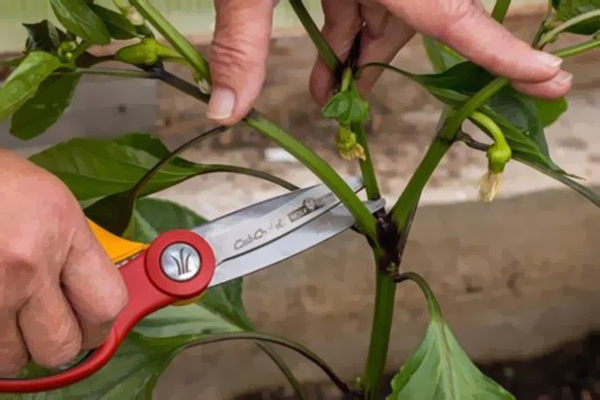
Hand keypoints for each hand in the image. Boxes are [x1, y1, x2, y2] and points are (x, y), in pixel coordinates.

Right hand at [0, 149, 126, 374]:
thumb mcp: (51, 204)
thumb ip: (73, 253)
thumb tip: (88, 302)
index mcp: (63, 230)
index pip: (106, 305)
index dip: (100, 326)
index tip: (89, 328)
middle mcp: (27, 263)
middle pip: (61, 346)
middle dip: (54, 345)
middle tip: (43, 328)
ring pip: (12, 359)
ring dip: (11, 346)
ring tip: (5, 313)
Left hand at [206, 0, 571, 124]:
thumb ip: (240, 43)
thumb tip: (227, 114)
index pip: (453, 15)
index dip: (502, 52)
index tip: (550, 77)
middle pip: (418, 19)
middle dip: (379, 62)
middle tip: (348, 105)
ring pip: (389, 9)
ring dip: (356, 50)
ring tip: (324, 89)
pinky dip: (345, 22)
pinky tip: (323, 57)